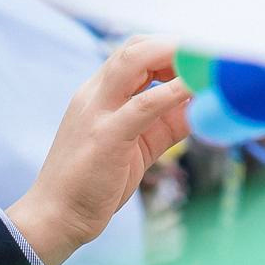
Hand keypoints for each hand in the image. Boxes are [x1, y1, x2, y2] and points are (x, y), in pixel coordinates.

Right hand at [6, 37, 192, 264]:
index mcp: (97, 96)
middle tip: (209, 60)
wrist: (55, 218)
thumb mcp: (135, 148)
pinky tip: (196, 90)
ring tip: (207, 65)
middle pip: (136, 47)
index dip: (169, 50)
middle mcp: (94, 95)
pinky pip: (144, 104)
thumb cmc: (92, 186)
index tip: (200, 62)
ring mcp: (97, 112)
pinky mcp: (106, 136)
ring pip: (136, 61)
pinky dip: (173, 91)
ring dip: (176, 57)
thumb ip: (164, 125)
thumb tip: (199, 108)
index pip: (134, 54)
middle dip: (175, 46)